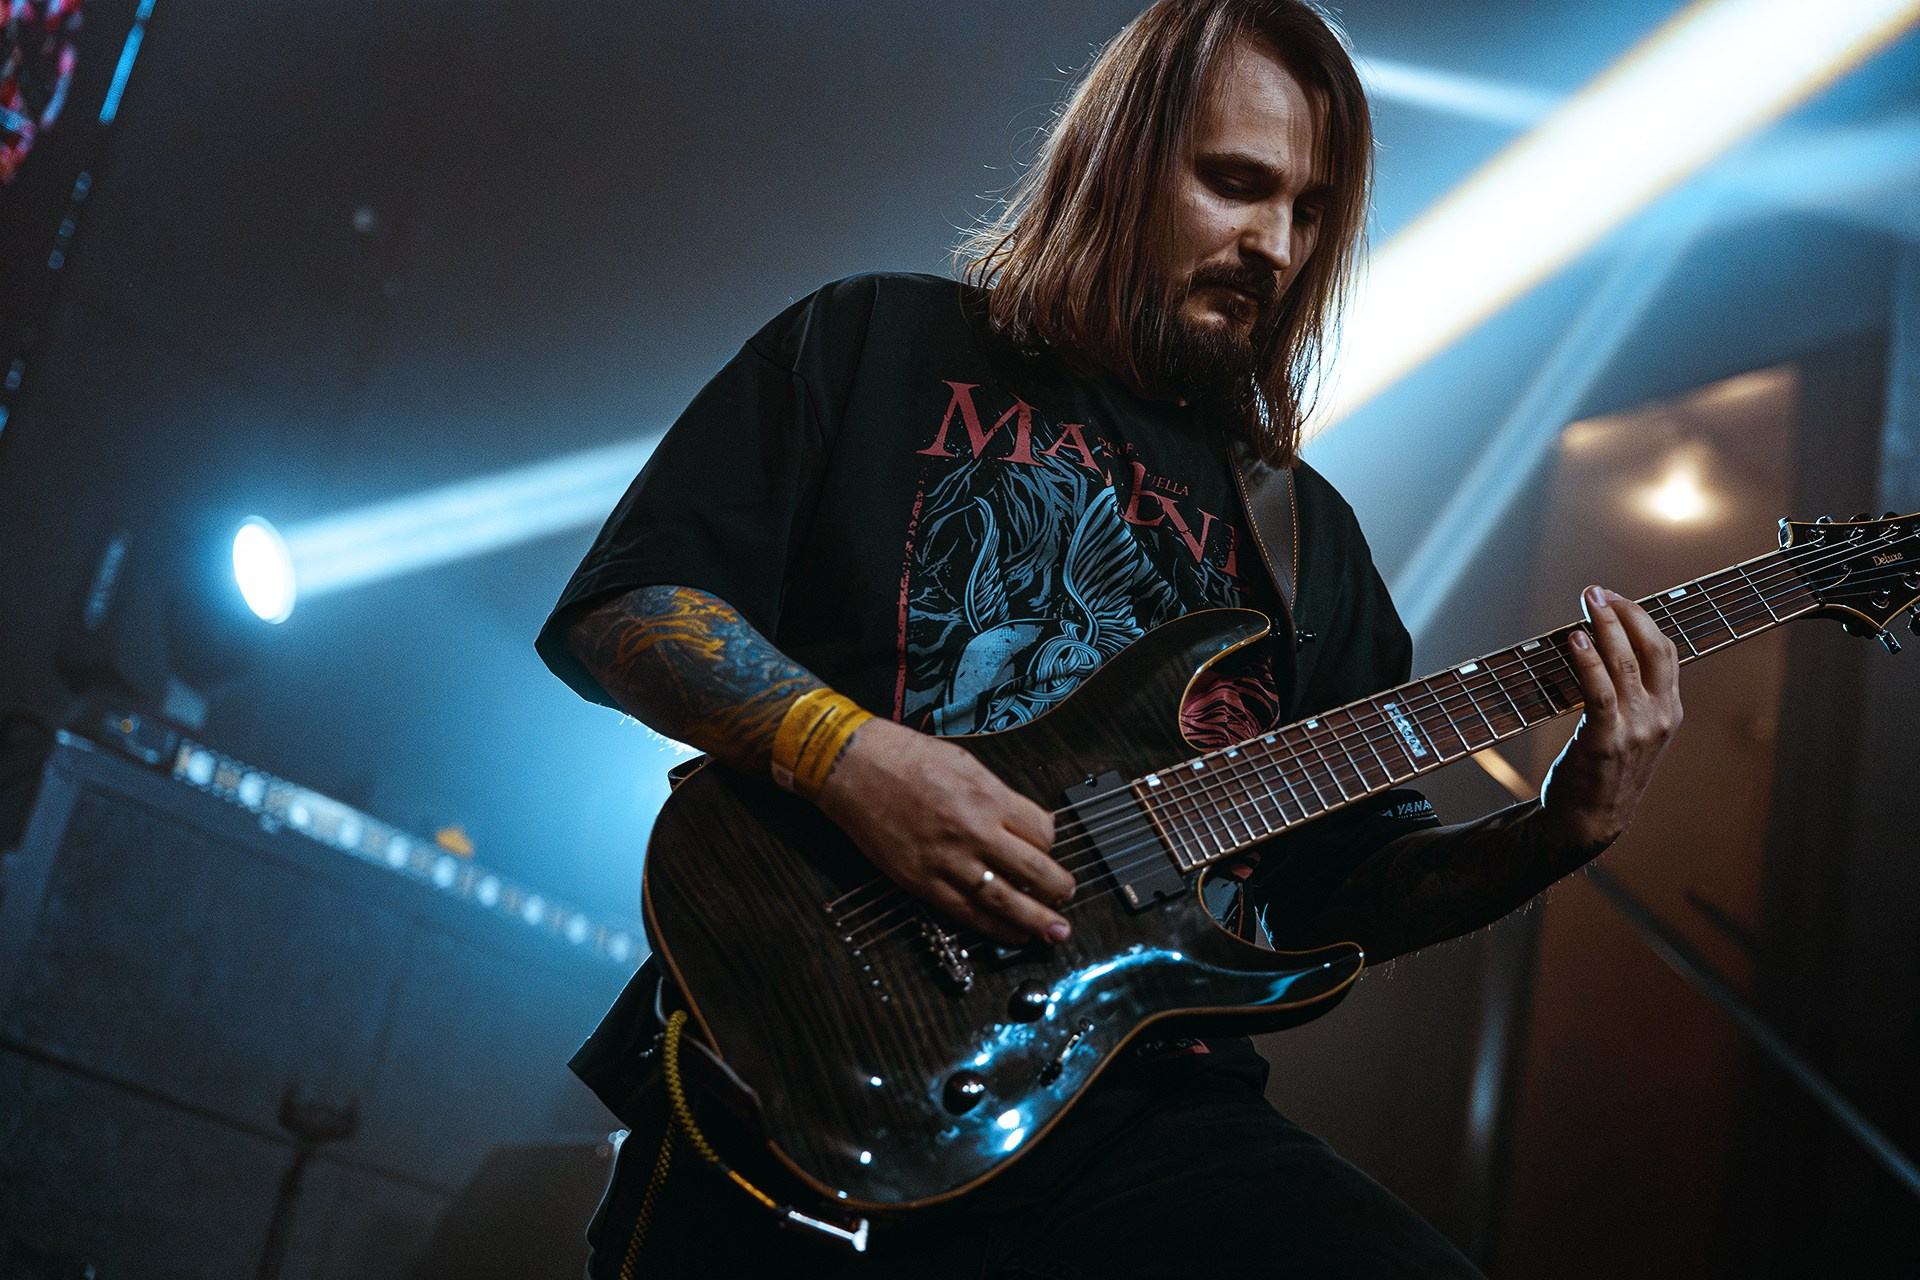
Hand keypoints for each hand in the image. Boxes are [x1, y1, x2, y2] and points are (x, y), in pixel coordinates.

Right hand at [816, 718, 1073, 945]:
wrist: (852, 767)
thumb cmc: (906, 757)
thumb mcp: (966, 763)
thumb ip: (1000, 795)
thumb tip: (1032, 821)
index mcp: (987, 797)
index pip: (1042, 831)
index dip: (1052, 841)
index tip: (1050, 847)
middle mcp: (973, 832)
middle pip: (1033, 869)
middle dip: (1058, 888)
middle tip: (1068, 897)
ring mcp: (947, 861)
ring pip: (1004, 900)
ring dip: (1035, 919)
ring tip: (1056, 932)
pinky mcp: (922, 882)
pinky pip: (966, 912)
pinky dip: (994, 928)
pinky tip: (1012, 934)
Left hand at [1539, 586, 1683, 848]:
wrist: (1590, 821)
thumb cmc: (1604, 772)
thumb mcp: (1633, 732)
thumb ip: (1632, 697)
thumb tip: (1606, 649)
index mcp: (1670, 711)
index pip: (1666, 651)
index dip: (1641, 618)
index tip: (1615, 598)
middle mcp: (1660, 716)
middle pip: (1652, 648)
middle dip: (1625, 612)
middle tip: (1597, 591)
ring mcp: (1636, 729)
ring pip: (1626, 664)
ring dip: (1604, 627)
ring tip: (1586, 602)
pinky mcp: (1606, 740)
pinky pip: (1599, 691)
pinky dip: (1587, 662)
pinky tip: (1574, 640)